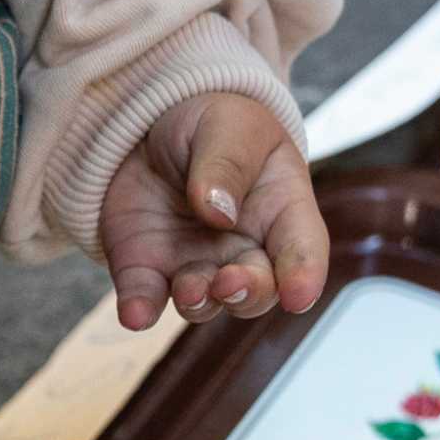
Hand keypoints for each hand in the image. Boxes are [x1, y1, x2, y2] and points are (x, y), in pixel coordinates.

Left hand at [100, 92, 327, 330]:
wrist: (152, 128)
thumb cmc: (212, 126)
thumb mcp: (227, 125)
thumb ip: (228, 163)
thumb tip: (218, 211)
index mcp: (280, 210)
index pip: (302, 248)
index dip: (304, 275)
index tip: (298, 297)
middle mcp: (242, 251)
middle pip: (256, 289)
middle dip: (247, 293)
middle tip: (229, 283)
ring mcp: (195, 267)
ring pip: (204, 304)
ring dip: (198, 303)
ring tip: (189, 288)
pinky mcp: (148, 273)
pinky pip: (145, 301)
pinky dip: (140, 311)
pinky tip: (135, 314)